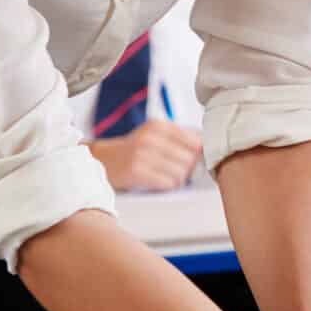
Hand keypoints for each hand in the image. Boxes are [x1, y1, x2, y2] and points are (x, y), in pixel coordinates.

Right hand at [88, 119, 203, 190]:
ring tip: (168, 175)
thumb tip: (207, 148)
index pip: (195, 141)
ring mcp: (142, 154)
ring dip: (179, 178)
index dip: (199, 154)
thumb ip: (180, 137)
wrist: (103, 160)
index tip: (195, 158)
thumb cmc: (135, 149)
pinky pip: (167, 183)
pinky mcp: (136, 172)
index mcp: (159, 126)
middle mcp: (151, 138)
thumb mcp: (155, 134)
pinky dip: (168, 184)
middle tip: (179, 169)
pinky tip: (160, 181)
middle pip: (190, 159)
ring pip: (181, 172)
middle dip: (188, 168)